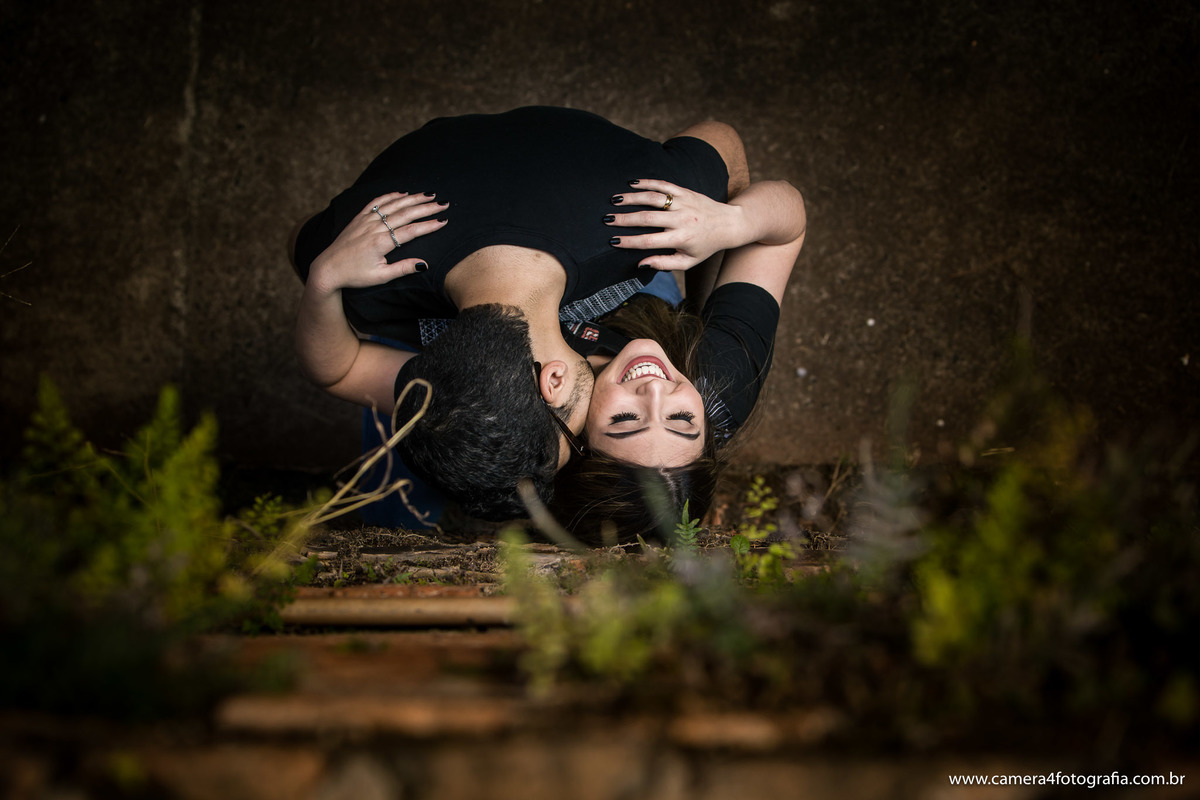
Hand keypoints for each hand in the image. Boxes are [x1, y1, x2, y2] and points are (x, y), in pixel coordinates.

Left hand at [309, 192, 446, 292]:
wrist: (328, 269)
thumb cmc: (355, 275)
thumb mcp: (380, 277)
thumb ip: (403, 269)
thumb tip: (424, 264)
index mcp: (381, 243)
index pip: (411, 231)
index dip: (429, 225)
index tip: (443, 221)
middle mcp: (374, 228)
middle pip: (406, 214)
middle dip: (426, 208)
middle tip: (443, 204)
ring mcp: (366, 220)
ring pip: (393, 205)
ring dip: (412, 198)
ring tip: (429, 195)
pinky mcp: (359, 217)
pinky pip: (377, 202)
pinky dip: (390, 196)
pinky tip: (402, 193)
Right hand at [605, 179, 745, 270]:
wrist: (729, 224)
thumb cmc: (705, 246)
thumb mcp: (688, 261)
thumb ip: (664, 264)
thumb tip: (641, 264)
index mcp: (681, 239)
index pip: (650, 241)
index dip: (629, 241)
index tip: (613, 241)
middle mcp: (682, 220)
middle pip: (647, 218)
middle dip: (625, 219)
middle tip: (607, 219)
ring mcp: (683, 203)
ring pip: (653, 198)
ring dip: (632, 198)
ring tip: (615, 200)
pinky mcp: (685, 191)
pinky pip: (664, 185)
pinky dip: (647, 183)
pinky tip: (632, 183)